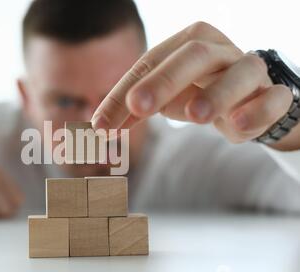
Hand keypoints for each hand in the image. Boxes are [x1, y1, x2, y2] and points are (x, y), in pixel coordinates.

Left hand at [91, 21, 299, 150]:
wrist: (248, 100)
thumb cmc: (198, 92)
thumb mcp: (163, 97)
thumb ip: (133, 108)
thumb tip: (99, 124)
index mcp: (187, 44)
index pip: (149, 64)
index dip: (123, 94)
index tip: (102, 124)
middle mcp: (219, 50)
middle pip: (192, 56)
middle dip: (164, 81)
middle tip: (137, 106)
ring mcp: (250, 70)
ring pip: (239, 73)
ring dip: (217, 94)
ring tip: (195, 116)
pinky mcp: (273, 95)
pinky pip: (272, 99)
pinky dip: (257, 112)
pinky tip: (237, 126)